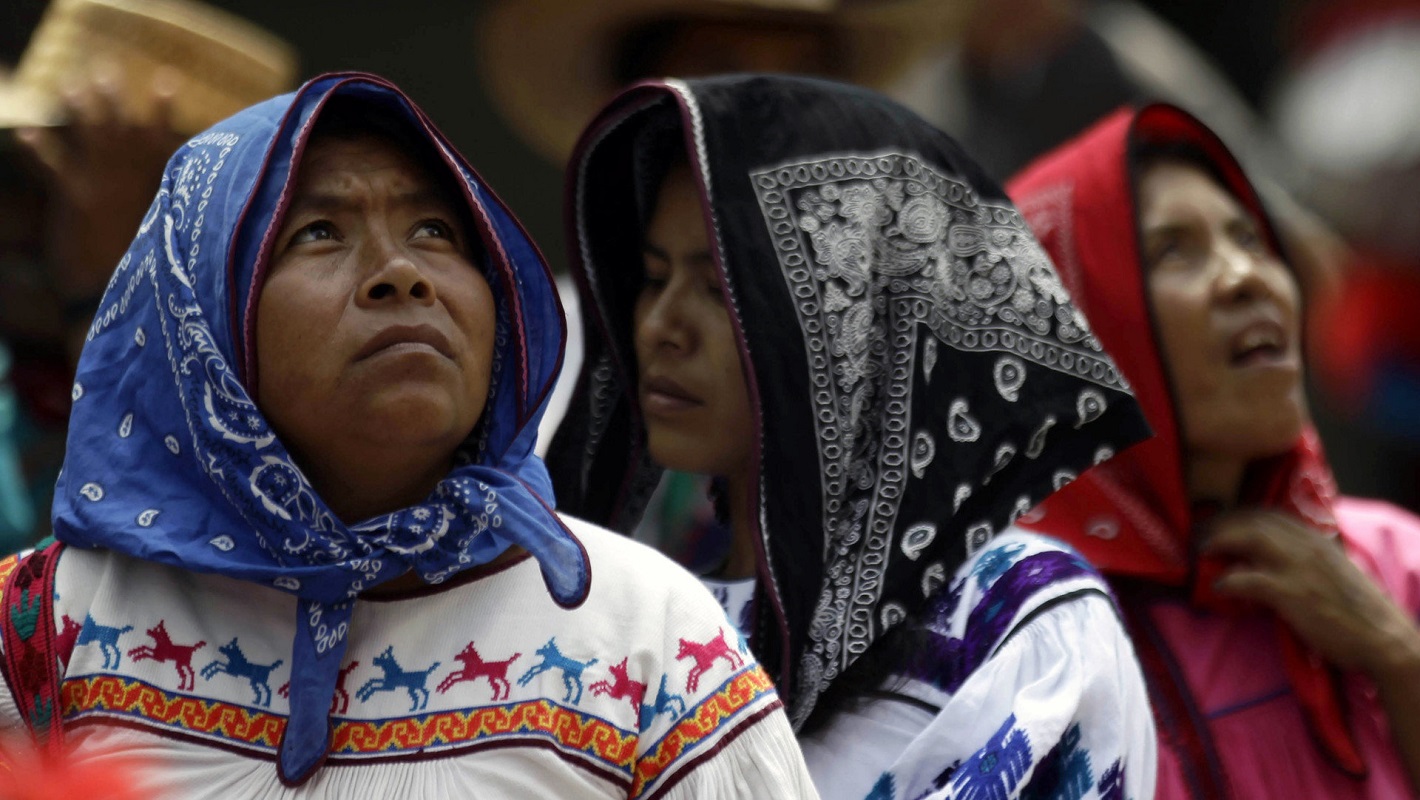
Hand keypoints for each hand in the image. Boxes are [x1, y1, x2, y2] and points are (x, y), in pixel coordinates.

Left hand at [14, 66, 185, 302]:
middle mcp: (132, 183)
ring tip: (70, 87)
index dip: (162, 109)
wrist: (121, 301)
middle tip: (106, 72)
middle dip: (114, 101)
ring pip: (92, 140)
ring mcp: (104, 190)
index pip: (161, 141)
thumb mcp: (171, 238)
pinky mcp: (76, 203)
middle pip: (123, 131)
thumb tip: (189, 197)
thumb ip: (174, 210)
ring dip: (81, 112)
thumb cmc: (152, 276)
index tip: (166, 79)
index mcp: (159, 189)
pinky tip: (26, 133)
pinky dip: (40, 151)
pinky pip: (54, 169)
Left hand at [1202, 508, 1419, 679]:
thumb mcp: (1335, 573)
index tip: (1218, 523)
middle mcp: (1308, 547)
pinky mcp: (1293, 594)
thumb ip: (1309, 561)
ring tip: (1199, 553)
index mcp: (1318, 541)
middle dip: (1221, 524)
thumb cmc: (1360, 613)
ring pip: (1249, 538)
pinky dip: (1228, 580)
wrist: (1384, 640)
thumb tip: (1278, 560)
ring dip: (1218, 542)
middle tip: (1198, 536)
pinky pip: (1249, 579)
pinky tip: (1217, 587)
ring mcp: (1300, 568)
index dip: (1239, 515)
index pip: (1270, 514)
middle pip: (1254, 521)